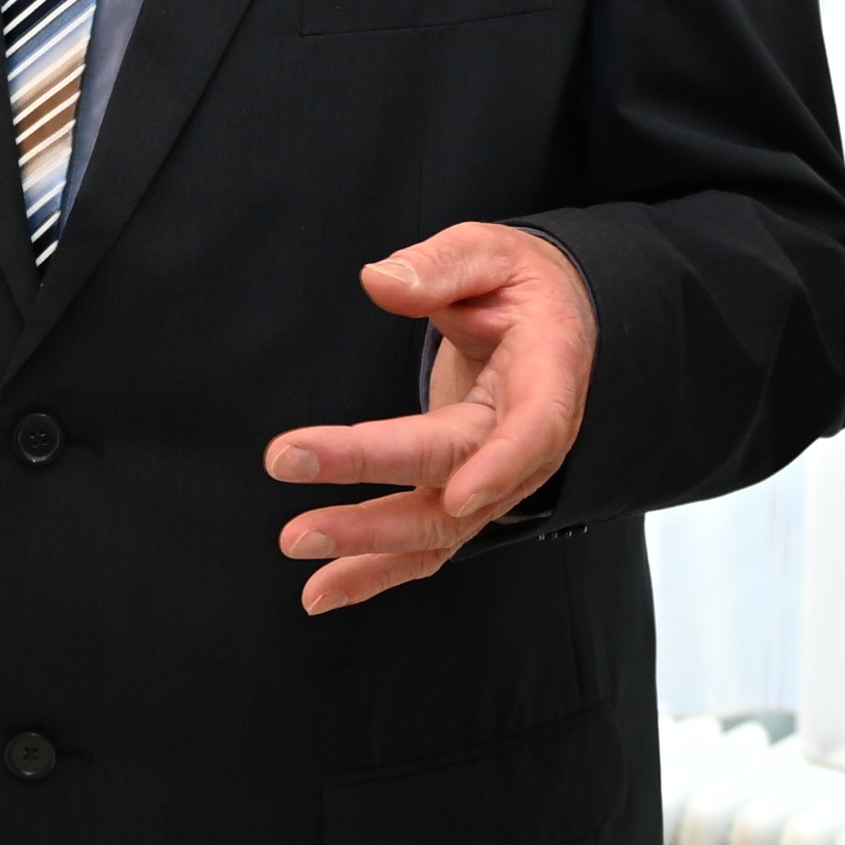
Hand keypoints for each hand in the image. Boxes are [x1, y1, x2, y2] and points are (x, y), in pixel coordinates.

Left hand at [263, 223, 594, 614]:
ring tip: (296, 541)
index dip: (499, 466)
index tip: (455, 492)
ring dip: (366, 543)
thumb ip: (439, 268)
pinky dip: (373, 572)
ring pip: (437, 529)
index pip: (533, 430)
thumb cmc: (521, 286)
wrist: (551, 324)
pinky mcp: (461, 497)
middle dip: (378, 485)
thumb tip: (380, 282)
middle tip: (293, 463)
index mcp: (548, 378)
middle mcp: (527, 444)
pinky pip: (423, 546)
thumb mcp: (490, 252)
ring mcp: (494, 480)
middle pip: (456, 479)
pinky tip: (320, 592)